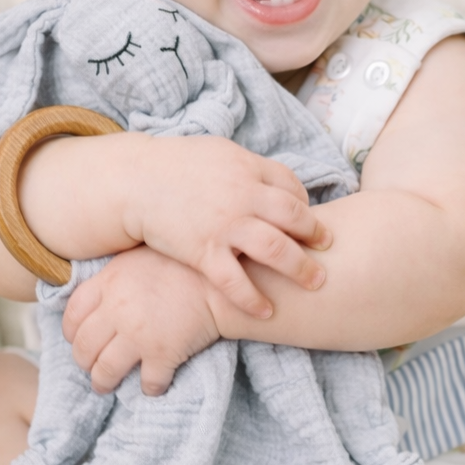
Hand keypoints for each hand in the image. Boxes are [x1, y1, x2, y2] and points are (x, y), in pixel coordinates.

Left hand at [63, 246, 220, 395]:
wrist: (219, 278)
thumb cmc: (181, 263)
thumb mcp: (137, 258)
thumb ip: (112, 277)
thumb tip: (97, 297)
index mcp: (108, 283)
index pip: (72, 316)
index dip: (71, 333)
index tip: (77, 339)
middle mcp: (116, 311)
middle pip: (83, 347)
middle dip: (84, 362)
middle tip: (91, 367)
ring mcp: (138, 335)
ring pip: (105, 371)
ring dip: (103, 382)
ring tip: (106, 385)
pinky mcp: (163, 354)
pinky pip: (148, 382)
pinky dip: (149, 388)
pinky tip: (152, 385)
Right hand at [126, 136, 330, 317]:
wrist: (135, 181)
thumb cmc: (176, 165)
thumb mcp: (219, 153)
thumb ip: (249, 168)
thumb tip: (275, 182)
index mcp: (248, 169)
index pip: (291, 187)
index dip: (304, 205)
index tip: (307, 220)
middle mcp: (243, 196)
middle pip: (295, 217)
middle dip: (316, 235)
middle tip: (328, 249)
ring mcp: (225, 225)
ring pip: (276, 250)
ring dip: (301, 268)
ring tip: (316, 282)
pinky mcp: (203, 252)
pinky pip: (235, 281)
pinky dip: (253, 299)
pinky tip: (267, 311)